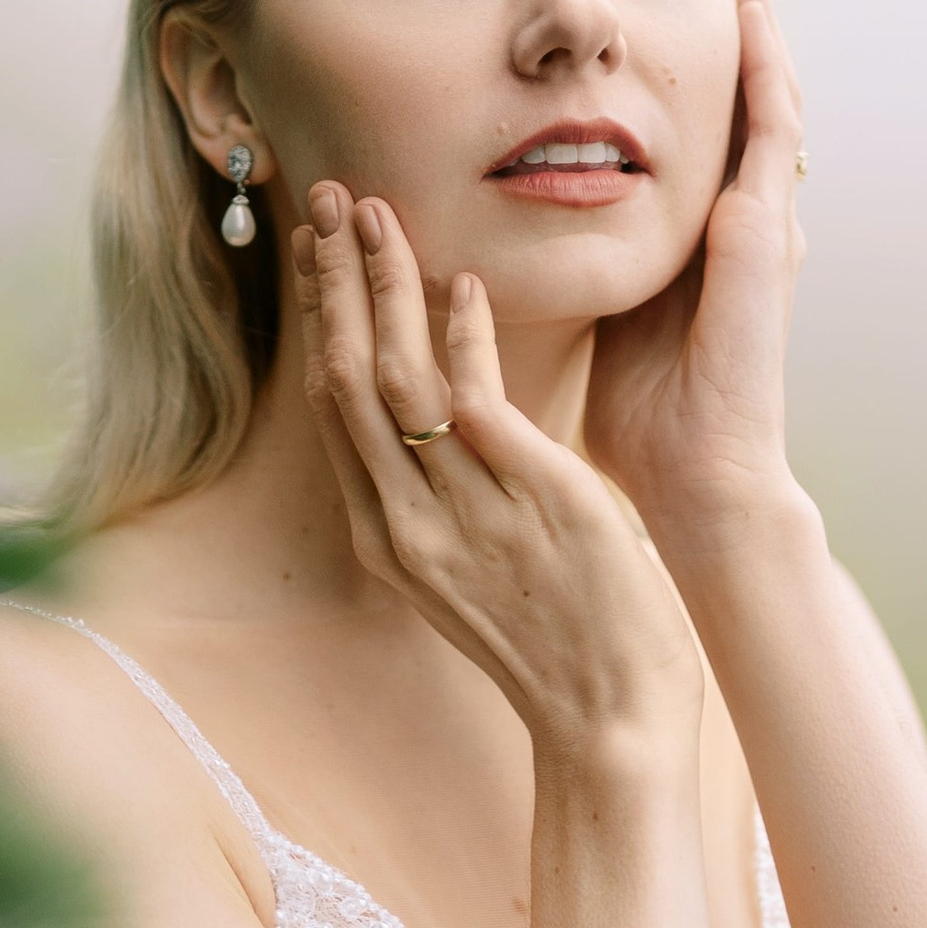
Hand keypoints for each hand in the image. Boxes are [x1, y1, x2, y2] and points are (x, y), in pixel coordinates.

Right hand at [296, 182, 701, 776]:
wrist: (610, 725)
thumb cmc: (558, 649)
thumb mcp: (474, 576)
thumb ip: (448, 503)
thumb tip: (450, 431)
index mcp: (386, 540)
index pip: (333, 409)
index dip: (320, 321)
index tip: (315, 255)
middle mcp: (404, 523)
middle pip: (342, 377)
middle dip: (329, 282)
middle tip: (324, 202)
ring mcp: (460, 511)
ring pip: (394, 375)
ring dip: (379, 285)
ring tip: (374, 213)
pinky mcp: (528, 496)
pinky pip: (474, 397)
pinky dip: (462, 334)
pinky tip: (463, 284)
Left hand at [582, 0, 805, 546]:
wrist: (692, 477)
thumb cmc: (635, 409)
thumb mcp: (597, 300)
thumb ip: (576, 247)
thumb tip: (509, 205)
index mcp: (699, 225)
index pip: (695, 113)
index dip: (683, 45)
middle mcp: (739, 211)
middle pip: (738, 83)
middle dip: (731, 3)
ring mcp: (761, 219)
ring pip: (765, 89)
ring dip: (754, 11)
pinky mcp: (764, 236)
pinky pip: (770, 135)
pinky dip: (765, 68)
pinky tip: (752, 14)